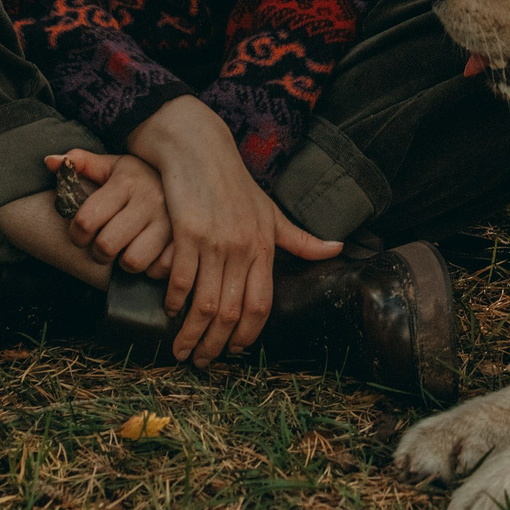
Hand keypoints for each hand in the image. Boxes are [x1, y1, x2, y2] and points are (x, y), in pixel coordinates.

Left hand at [46, 149, 173, 274]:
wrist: (184, 176)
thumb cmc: (137, 177)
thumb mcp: (110, 165)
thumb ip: (80, 162)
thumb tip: (49, 161)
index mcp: (126, 182)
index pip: (87, 220)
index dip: (76, 234)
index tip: (80, 233)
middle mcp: (149, 201)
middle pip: (106, 246)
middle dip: (97, 251)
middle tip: (101, 246)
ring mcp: (169, 223)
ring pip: (132, 262)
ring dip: (123, 261)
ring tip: (124, 250)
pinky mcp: (183, 241)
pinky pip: (159, 270)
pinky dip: (149, 268)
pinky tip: (147, 254)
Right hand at [125, 96, 340, 362]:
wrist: (198, 147)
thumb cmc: (234, 182)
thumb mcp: (270, 211)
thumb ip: (300, 238)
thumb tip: (339, 250)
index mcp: (264, 246)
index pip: (261, 305)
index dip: (247, 334)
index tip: (233, 350)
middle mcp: (243, 248)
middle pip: (230, 312)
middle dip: (215, 345)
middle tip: (202, 362)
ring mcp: (214, 241)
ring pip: (204, 304)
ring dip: (191, 333)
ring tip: (181, 349)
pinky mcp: (187, 232)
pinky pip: (181, 280)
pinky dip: (175, 302)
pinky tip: (170, 310)